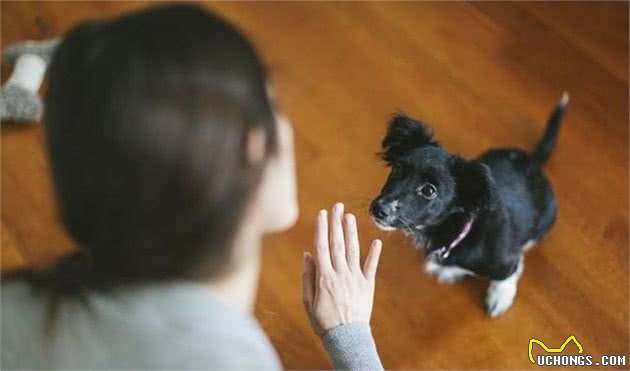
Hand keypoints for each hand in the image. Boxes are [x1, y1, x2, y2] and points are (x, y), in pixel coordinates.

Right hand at [302, 202, 382, 335]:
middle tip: (337, 206)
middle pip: (337, 244)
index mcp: (324, 277)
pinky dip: (374, 254)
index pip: (321, 247)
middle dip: (336, 223)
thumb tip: (308, 254)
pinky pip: (371, 267)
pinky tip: (376, 241)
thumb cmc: (323, 320)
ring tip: (350, 216)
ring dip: (351, 232)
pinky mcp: (367, 285)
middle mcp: (340, 274)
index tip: (322, 213)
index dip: (322, 228)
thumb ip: (308, 276)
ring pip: (353, 251)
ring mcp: (355, 278)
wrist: (346, 338)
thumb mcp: (308, 300)